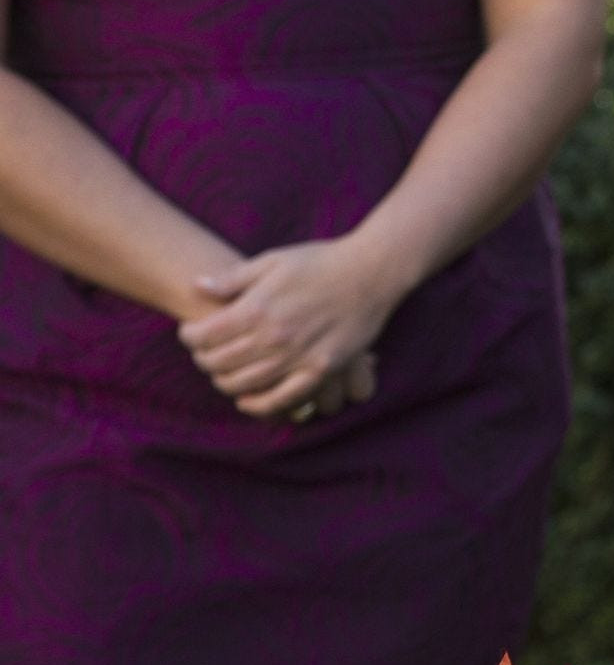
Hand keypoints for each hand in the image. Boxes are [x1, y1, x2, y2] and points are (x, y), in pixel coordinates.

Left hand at [176, 238, 411, 420]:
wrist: (374, 269)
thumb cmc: (323, 260)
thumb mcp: (275, 259)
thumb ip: (234, 277)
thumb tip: (197, 285)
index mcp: (258, 307)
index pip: (204, 335)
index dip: (189, 336)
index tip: (190, 333)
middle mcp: (273, 335)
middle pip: (219, 361)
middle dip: (203, 359)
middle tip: (204, 353)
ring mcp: (298, 355)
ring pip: (245, 382)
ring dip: (224, 381)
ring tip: (223, 372)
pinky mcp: (321, 368)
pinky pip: (283, 397)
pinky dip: (259, 405)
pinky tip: (247, 401)